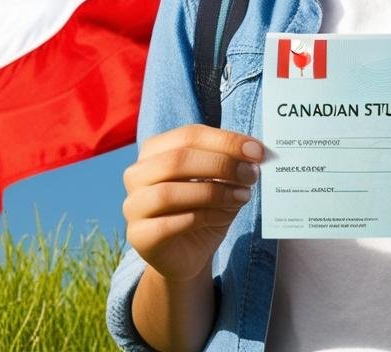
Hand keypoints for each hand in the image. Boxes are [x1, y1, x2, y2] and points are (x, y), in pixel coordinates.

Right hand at [122, 124, 264, 282]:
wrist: (187, 256)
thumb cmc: (202, 210)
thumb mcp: (220, 182)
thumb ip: (231, 165)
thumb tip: (256, 152)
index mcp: (154, 150)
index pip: (189, 135)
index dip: (225, 140)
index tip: (257, 150)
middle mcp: (137, 174)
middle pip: (177, 159)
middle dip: (222, 164)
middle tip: (252, 174)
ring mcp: (133, 205)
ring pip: (169, 192)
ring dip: (213, 192)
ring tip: (242, 197)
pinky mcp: (139, 236)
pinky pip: (170, 224)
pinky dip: (202, 217)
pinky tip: (223, 217)